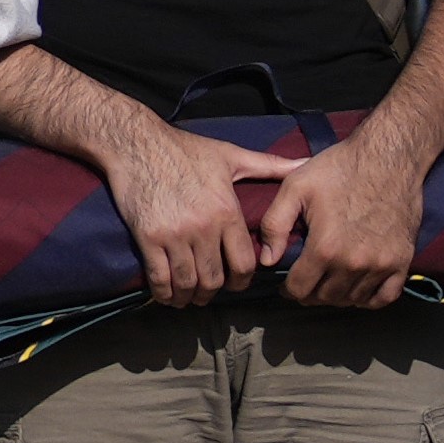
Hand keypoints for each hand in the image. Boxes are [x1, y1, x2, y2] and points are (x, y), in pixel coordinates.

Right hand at [107, 126, 263, 308]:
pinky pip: (159, 278)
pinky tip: (166, 294)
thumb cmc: (185, 149)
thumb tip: (306, 161)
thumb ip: (270, 165)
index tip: (236, 283)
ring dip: (189, 297)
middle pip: (214, 279)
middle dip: (213, 293)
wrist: (137, 144)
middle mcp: (203, 228)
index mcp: (227, 211)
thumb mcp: (231, 155)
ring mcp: (174, 235)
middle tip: (209, 293)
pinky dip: (164, 293)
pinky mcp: (148, 238)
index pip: (243, 263)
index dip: (241, 281)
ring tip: (188, 297)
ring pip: (188, 282)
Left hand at [258, 130, 434, 311]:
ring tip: (328, 282)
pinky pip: (385, 298)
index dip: (288, 288)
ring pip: (352, 300)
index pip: (299, 289)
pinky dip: (369, 299)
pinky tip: (358, 288)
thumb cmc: (339, 168)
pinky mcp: (402, 261)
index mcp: (325, 248)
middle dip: (310, 293)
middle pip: (325, 297)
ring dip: (337, 296)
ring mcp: (381, 264)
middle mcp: (354, 263)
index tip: (287, 283)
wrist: (389, 157)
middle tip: (307, 281)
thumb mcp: (295, 187)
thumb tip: (267, 260)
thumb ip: (275, 225)